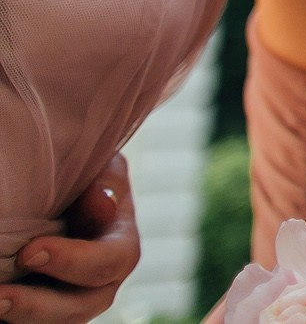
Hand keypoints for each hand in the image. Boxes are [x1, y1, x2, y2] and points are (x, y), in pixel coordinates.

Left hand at [2, 154, 138, 323]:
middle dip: (37, 305)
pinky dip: (13, 320)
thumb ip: (108, 181)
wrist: (63, 206)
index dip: (72, 261)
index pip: (109, 262)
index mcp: (120, 248)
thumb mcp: (104, 170)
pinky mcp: (43, 315)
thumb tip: (104, 204)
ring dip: (21, 318)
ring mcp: (69, 305)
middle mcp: (99, 286)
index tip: (29, 252)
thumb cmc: (86, 184)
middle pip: (79, 307)